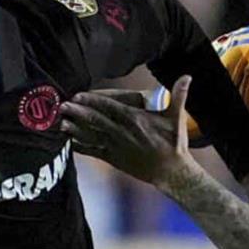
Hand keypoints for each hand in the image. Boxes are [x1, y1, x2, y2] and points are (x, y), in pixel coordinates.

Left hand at [59, 76, 195, 189]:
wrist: (172, 172)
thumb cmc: (174, 144)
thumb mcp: (177, 118)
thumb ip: (179, 95)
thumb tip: (187, 76)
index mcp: (135, 120)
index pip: (109, 108)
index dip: (92, 101)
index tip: (77, 95)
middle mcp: (123, 133)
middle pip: (95, 120)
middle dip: (77, 113)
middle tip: (61, 105)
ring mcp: (117, 147)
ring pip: (91, 136)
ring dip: (75, 129)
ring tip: (60, 123)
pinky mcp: (114, 159)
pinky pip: (94, 151)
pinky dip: (80, 147)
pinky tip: (68, 142)